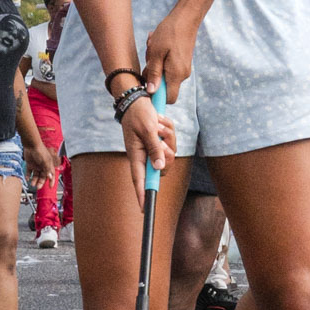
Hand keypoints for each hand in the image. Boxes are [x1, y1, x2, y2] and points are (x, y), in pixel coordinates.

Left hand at [24, 139, 57, 188]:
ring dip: (34, 180)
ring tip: (32, 184)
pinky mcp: (30, 164)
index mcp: (48, 165)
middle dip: (41, 182)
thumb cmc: (40, 151)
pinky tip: (27, 179)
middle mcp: (43, 166)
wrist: (31, 145)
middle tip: (38, 187)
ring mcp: (36, 165)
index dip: (51, 181)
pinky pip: (29, 172)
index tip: (50, 187)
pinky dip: (28, 176)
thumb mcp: (45, 161)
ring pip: (36, 175)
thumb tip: (50, 177)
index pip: (51, 175)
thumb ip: (47, 169)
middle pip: (43, 177)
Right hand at [120, 92, 176, 206]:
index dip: (142, 195)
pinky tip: (160, 121)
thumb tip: (159, 168)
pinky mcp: (160, 142)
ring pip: (171, 152)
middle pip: (165, 167)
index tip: (144, 209)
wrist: (138, 100)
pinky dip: (169, 130)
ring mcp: (154, 149)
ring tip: (158, 124)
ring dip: (168, 136)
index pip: (139, 180)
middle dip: (168, 151)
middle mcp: (146, 155)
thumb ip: (154, 149)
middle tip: (160, 136)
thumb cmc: (138, 114)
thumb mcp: (147, 130)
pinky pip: (172, 141)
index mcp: (136, 156)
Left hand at [143, 6, 198, 105]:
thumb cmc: (169, 32)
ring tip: (153, 48)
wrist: (186, 18)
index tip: (146, 86)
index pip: (168, 98)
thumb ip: (154, 73)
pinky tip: (158, 46)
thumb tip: (151, 91)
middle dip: (153, 77)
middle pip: (164, 87)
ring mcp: (183, 69)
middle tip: (149, 59)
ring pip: (165, 75)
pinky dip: (161, 60)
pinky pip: (168, 67)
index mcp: (176, 74)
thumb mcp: (156, 52)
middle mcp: (182, 75)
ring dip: (156, 65)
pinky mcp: (182, 62)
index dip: (156, 97)